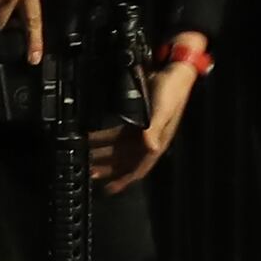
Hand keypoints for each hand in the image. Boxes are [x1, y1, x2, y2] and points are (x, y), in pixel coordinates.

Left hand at [91, 42, 204, 186]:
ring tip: (86, 157)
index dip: (125, 180)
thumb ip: (154, 129)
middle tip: (88, 171)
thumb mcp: (163, 110)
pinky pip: (118, 134)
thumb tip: (150, 148)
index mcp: (156, 141)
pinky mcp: (137, 118)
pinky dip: (105, 139)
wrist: (175, 70)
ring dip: (103, 154)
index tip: (109, 189)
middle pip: (125, 160)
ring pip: (119, 148)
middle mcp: (148, 139)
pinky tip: (94, 138)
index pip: (140, 167)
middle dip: (107, 168)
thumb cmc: (172, 91)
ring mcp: (142, 129)